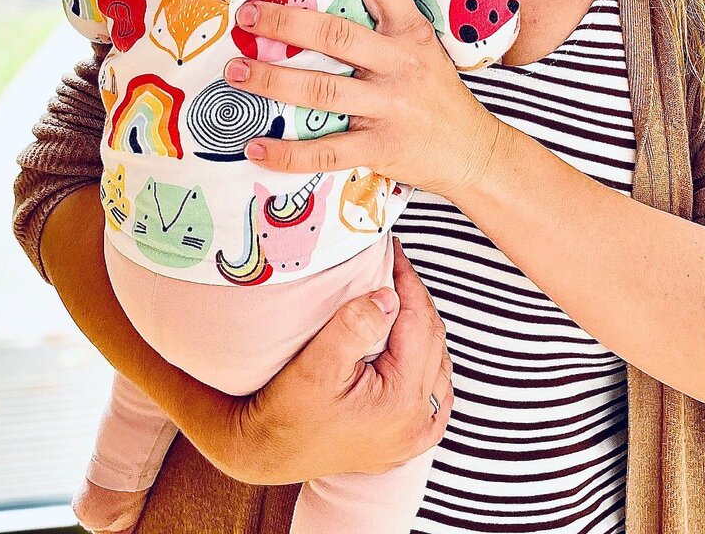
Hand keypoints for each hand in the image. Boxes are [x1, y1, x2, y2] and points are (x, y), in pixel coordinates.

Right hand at [218, 241, 452, 484]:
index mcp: (402, 401)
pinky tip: (413, 344)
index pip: (419, 323)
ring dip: (423, 328)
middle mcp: (418, 422)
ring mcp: (416, 436)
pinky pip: (435, 392)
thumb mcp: (317, 362)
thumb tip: (389, 295)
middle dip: (415, 300)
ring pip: (438, 363)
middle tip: (394, 267)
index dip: (408, 282)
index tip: (393, 252)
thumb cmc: (286, 410)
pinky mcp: (408, 442)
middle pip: (433, 341)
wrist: (266, 453)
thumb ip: (356, 324)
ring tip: (400, 297)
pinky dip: (428, 362)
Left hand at [225, 0, 502, 199]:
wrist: (475, 151)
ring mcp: (389, 107)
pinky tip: (255, 146)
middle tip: (247, 16)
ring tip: (235, 72)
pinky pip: (325, 152)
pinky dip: (288, 154)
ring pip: (321, 91)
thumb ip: (384, 27)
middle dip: (285, 24)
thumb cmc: (437, 93)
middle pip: (336, 36)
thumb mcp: (423, 48)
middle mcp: (400, 64)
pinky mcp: (380, 148)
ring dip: (272, 81)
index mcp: (411, 33)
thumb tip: (323, 3)